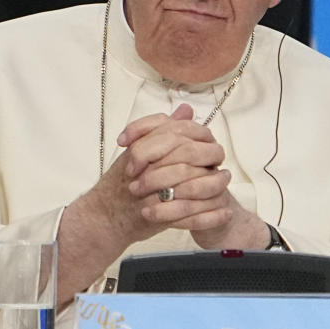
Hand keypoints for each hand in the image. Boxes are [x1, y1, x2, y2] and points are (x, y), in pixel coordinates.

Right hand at [56, 105, 268, 306]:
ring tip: (226, 181)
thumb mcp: (137, 151)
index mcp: (141, 149)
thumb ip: (162, 130)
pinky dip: (211, 217)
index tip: (208, 137)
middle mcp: (147, 170)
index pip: (176, 132)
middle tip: (220, 158)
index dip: (196, 133)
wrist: (104, 217)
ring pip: (192, 185)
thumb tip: (186, 110)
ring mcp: (153, 194)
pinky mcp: (159, 218)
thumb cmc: (121, 183)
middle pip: (187, 155)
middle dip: (209, 156)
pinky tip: (224, 213)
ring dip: (214, 185)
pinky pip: (192, 218)